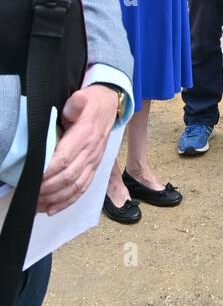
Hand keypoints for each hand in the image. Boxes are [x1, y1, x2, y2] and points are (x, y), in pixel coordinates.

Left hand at [38, 85, 118, 214]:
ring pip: (75, 187)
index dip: (48, 171)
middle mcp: (91, 151)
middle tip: (30, 193)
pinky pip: (82, 188)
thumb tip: (73, 106)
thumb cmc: (91, 103)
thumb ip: (77, 103)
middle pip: (68, 177)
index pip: (65, 158)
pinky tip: (52, 208)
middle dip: (48, 188)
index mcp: (85, 135)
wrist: (109, 106)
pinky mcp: (94, 167)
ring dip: (55, 198)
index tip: (33, 177)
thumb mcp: (83, 97)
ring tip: (37, 204)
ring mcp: (93, 161)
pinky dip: (67, 201)